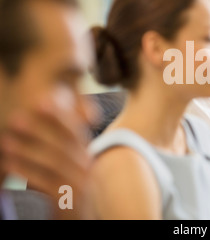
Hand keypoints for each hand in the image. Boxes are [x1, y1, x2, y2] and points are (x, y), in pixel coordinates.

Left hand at [0, 99, 93, 218]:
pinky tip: (9, 162)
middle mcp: (87, 168)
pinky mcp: (68, 201)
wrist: (80, 223)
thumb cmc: (67, 196)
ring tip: (5, 140)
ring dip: (27, 149)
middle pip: (64, 143)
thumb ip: (57, 154)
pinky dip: (26, 170)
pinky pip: (45, 182)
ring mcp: (79, 185)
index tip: (43, 100)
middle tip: (17, 117)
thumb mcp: (66, 172)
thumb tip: (37, 128)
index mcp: (86, 157)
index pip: (75, 131)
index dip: (60, 115)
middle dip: (40, 128)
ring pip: (54, 161)